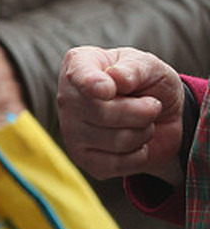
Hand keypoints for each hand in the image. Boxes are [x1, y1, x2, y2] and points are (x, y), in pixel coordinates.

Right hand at [56, 46, 185, 185]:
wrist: (161, 116)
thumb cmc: (149, 84)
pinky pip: (117, 164)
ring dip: (144, 133)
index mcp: (79, 64)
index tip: (106, 90)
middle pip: (104, 114)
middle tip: (152, 105)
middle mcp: (67, 97)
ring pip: (117, 140)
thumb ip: (135, 68)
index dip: (92, 84)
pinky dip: (139, 154)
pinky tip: (135, 142)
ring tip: (142, 122)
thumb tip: (116, 78)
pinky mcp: (82, 157)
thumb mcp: (151, 67)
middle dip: (143, 113)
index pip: (80, 76)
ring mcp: (70, 130)